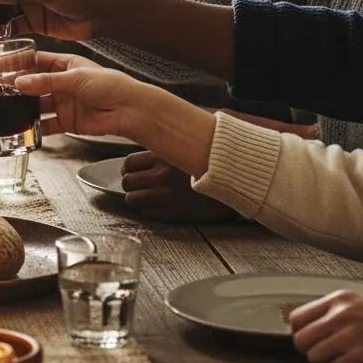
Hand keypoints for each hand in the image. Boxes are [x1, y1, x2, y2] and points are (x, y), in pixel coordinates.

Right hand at [12, 52, 141, 139]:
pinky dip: (34, 128)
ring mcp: (63, 102)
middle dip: (15, 87)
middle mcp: (62, 83)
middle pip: (32, 84)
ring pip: (36, 105)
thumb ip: (46, 81)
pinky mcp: (67, 121)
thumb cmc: (110, 85)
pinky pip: (46, 125)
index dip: (16, 63)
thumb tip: (21, 82)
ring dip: (22, 108)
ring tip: (5, 109)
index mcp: (65, 64)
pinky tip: (23, 129)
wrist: (128, 110)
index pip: (35, 61)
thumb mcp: (75, 77)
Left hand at [120, 150, 235, 222]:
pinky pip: (149, 214)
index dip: (127, 168)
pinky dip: (148, 211)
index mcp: (163, 157)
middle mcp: (162, 176)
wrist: (235, 184)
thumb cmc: (210, 164)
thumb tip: (144, 153)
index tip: (129, 171)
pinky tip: (155, 206)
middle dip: (129, 184)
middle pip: (128, 182)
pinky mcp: (174, 213)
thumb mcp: (184, 148)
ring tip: (142, 197)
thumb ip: (163, 150)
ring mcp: (167, 196)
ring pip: (133, 200)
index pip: (129, 163)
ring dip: (135, 199)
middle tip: (134, 185)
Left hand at [290, 290, 362, 362]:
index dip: (301, 332)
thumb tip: (306, 327)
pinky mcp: (359, 356)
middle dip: (310, 350)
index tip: (310, 339)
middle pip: (301, 339)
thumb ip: (333, 312)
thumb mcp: (358, 306)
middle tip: (326, 353)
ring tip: (343, 359)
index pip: (296, 317)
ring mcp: (349, 335)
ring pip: (313, 355)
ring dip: (326, 362)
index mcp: (338, 299)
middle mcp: (340, 314)